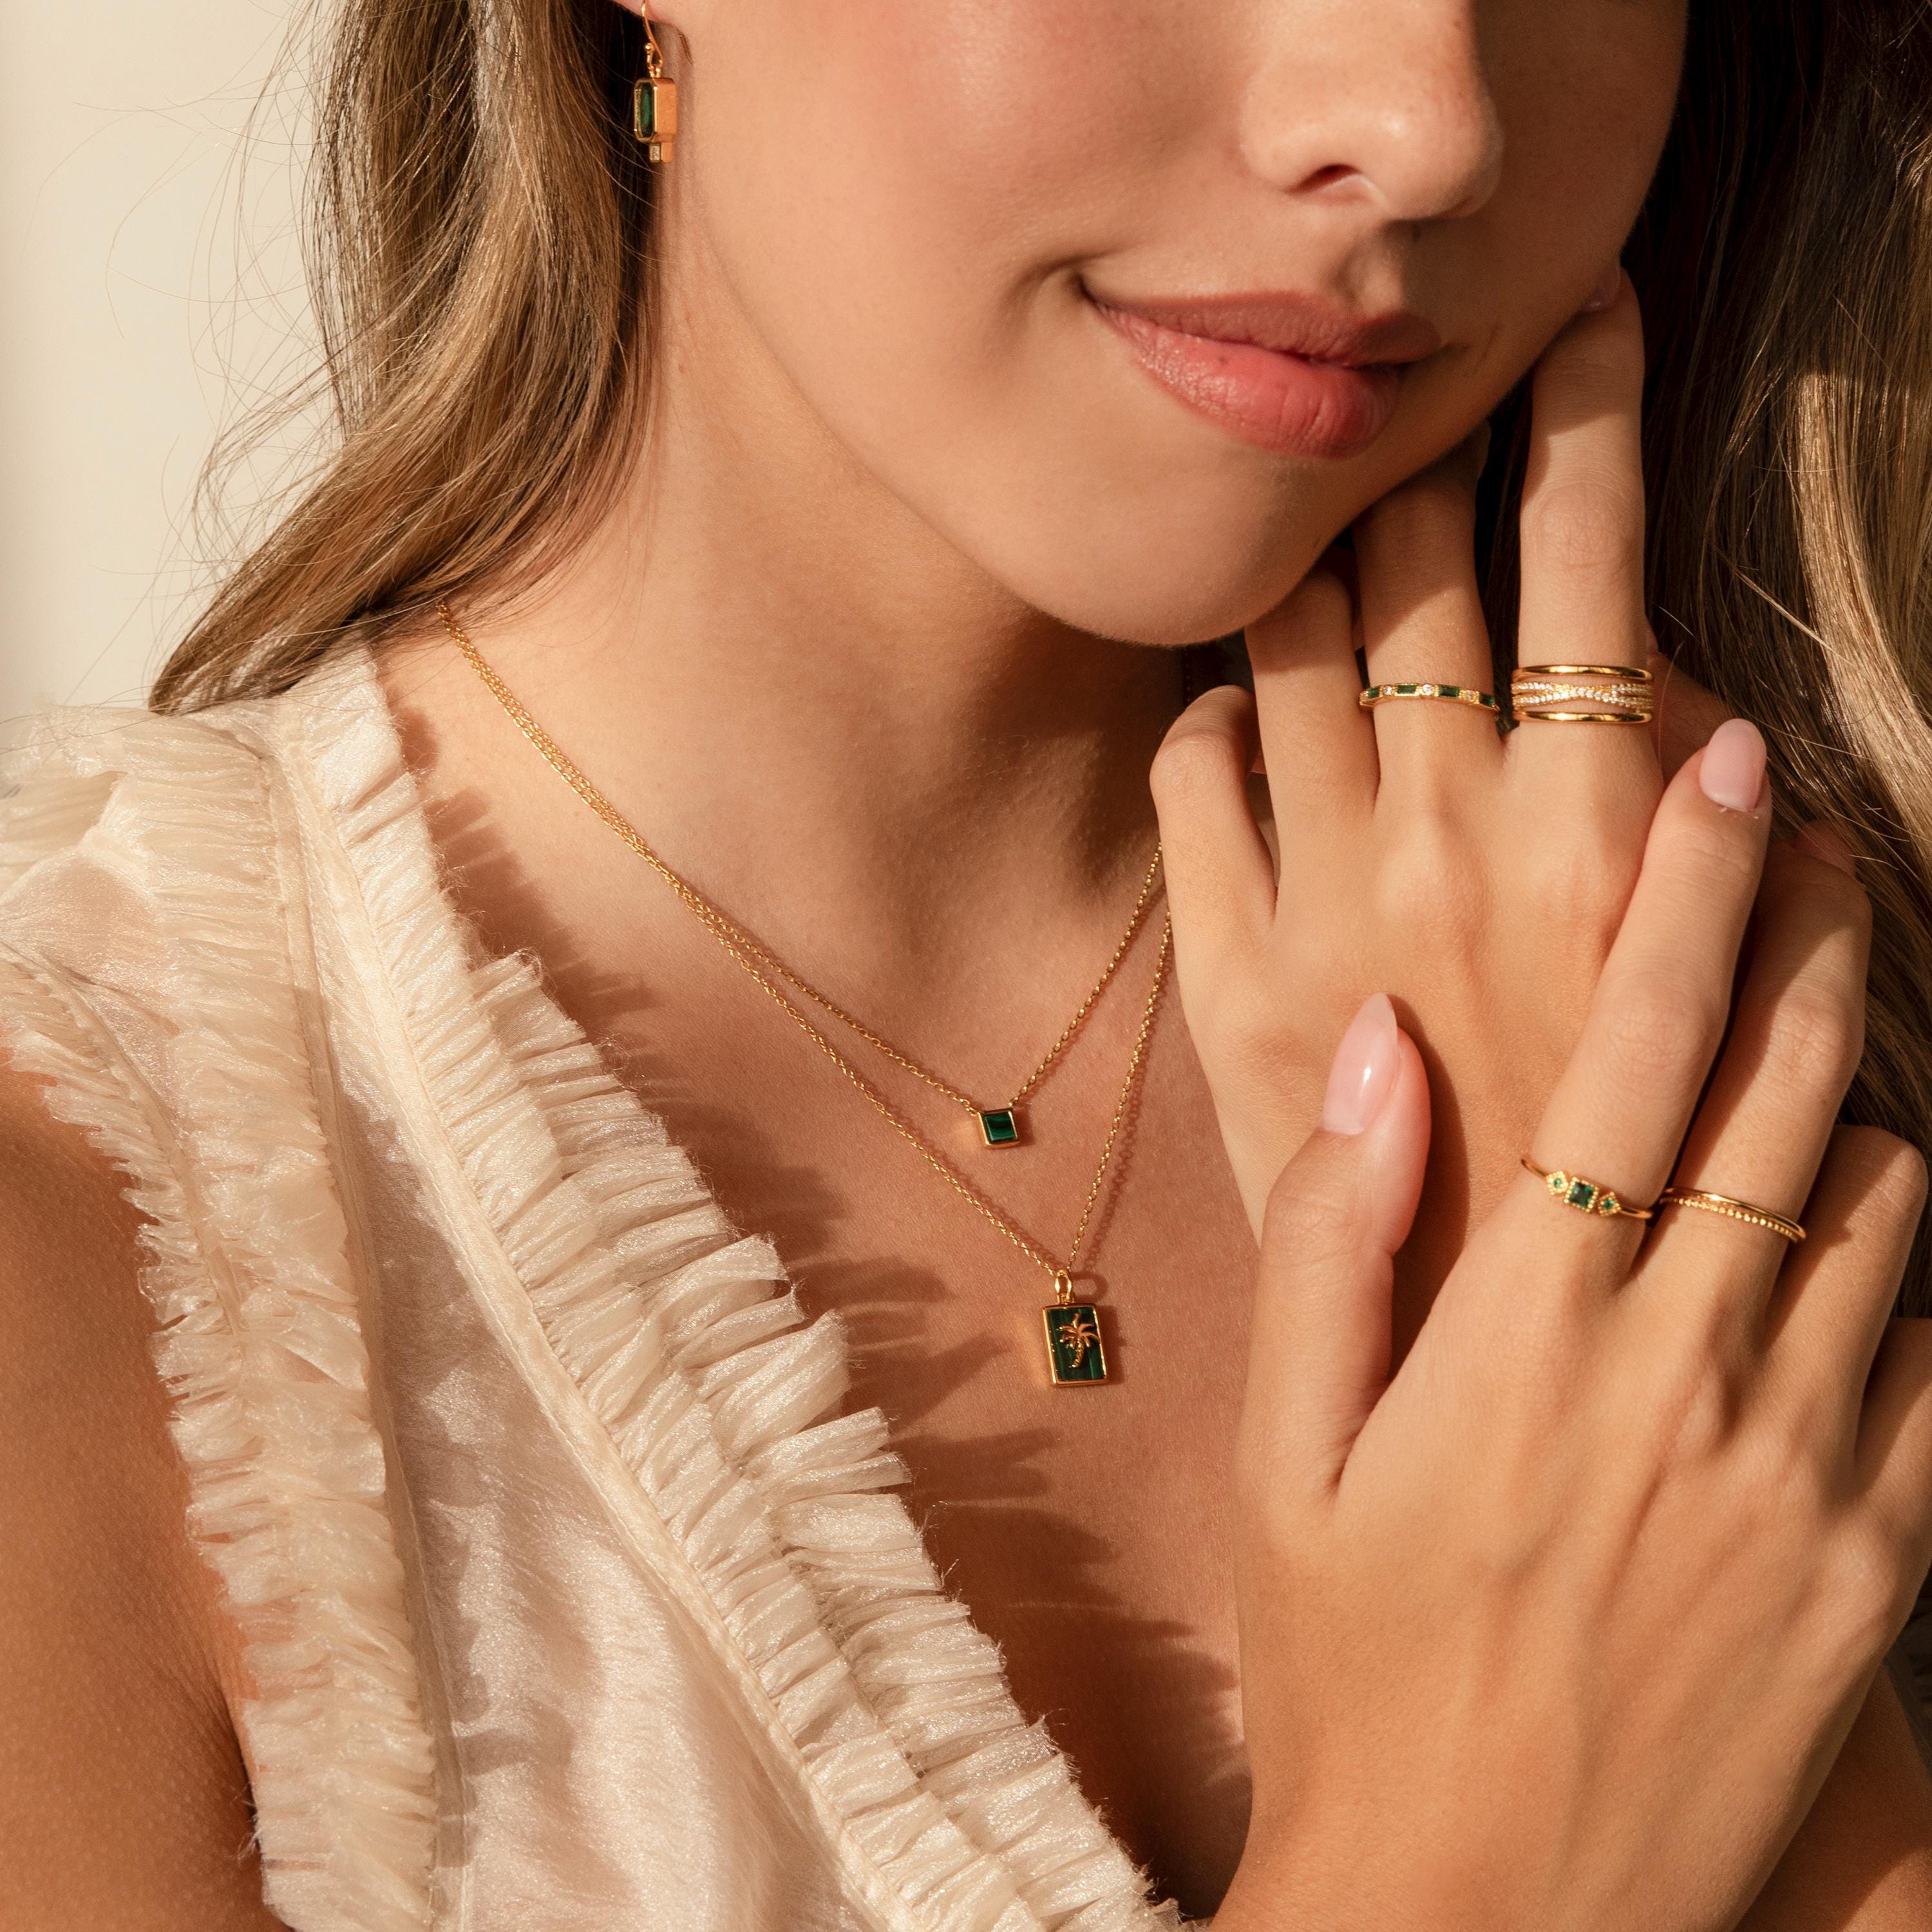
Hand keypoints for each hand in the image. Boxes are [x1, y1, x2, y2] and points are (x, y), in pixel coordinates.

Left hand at [1153, 275, 1667, 1345]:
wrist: (1500, 1353)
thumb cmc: (1640, 1172)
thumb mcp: (1745, 990)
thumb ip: (1714, 836)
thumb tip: (1691, 718)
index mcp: (1598, 824)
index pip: (1590, 543)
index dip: (1581, 400)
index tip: (1576, 309)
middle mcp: (1446, 833)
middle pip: (1416, 555)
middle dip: (1419, 441)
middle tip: (1415, 383)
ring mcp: (1318, 895)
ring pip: (1282, 640)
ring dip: (1297, 550)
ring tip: (1307, 502)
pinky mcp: (1226, 972)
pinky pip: (1187, 775)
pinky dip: (1205, 714)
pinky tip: (1232, 703)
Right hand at [1216, 738, 1931, 1931]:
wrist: (1487, 1912)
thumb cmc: (1354, 1661)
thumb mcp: (1287, 1452)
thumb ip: (1331, 1238)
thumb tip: (1369, 1049)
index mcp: (1523, 1330)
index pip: (1634, 1052)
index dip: (1690, 892)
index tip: (1725, 768)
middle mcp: (1681, 1373)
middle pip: (1793, 1092)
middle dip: (1817, 932)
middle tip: (1820, 829)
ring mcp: (1802, 1468)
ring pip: (1890, 1204)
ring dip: (1866, 1088)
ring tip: (1833, 1018)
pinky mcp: (1880, 1559)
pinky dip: (1914, 1258)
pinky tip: (1864, 1227)